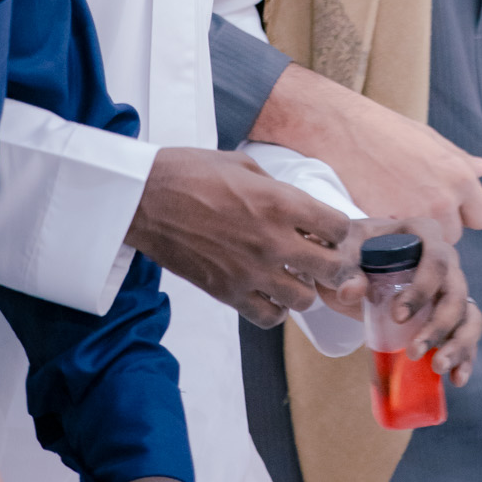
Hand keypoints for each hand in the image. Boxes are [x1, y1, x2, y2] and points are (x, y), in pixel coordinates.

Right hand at [126, 147, 358, 325]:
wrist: (143, 198)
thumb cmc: (190, 173)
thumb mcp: (243, 164)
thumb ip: (277, 188)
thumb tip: (297, 207)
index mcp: (280, 203)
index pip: (338, 228)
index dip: (335, 229)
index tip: (325, 229)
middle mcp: (272, 241)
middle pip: (330, 269)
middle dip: (331, 263)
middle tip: (318, 257)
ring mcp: (250, 271)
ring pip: (304, 299)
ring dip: (302, 288)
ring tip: (290, 276)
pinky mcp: (226, 292)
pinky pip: (268, 317)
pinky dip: (274, 309)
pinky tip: (267, 293)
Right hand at [249, 62, 481, 241]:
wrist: (340, 129)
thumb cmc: (384, 129)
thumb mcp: (429, 138)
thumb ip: (459, 160)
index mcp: (459, 177)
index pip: (481, 217)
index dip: (463, 213)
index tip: (444, 206)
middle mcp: (442, 201)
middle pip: (453, 236)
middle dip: (437, 226)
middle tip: (410, 206)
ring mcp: (413, 217)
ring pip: (425, 246)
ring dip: (413, 238)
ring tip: (392, 212)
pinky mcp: (385, 229)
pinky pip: (397, 250)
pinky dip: (389, 241)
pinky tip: (378, 218)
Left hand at [318, 219, 481, 383]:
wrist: (348, 267)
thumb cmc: (346, 255)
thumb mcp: (339, 258)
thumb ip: (344, 271)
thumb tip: (350, 290)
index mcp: (423, 234)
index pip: (436, 259)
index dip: (423, 289)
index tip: (398, 316)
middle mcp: (444, 259)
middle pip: (456, 292)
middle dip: (439, 325)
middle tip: (414, 351)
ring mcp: (449, 287)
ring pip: (468, 314)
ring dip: (459, 344)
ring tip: (437, 367)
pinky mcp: (448, 314)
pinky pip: (466, 334)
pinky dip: (465, 357)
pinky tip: (456, 379)